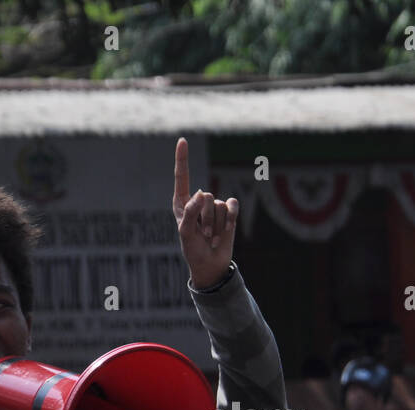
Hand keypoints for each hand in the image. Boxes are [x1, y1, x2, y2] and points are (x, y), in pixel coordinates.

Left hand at [173, 137, 238, 288]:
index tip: (182, 140)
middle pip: (206, 197)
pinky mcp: (229, 212)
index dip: (182, 158)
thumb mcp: (186, 233)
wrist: (210, 264)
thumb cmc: (193, 249)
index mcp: (182, 203)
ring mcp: (214, 206)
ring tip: (211, 238)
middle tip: (203, 235)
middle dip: (207, 219)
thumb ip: (190, 212)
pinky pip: (232, 206)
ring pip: (219, 205)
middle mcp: (198, 201)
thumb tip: (201, 193)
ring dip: (217, 225)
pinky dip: (230, 219)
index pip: (182, 177)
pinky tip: (227, 230)